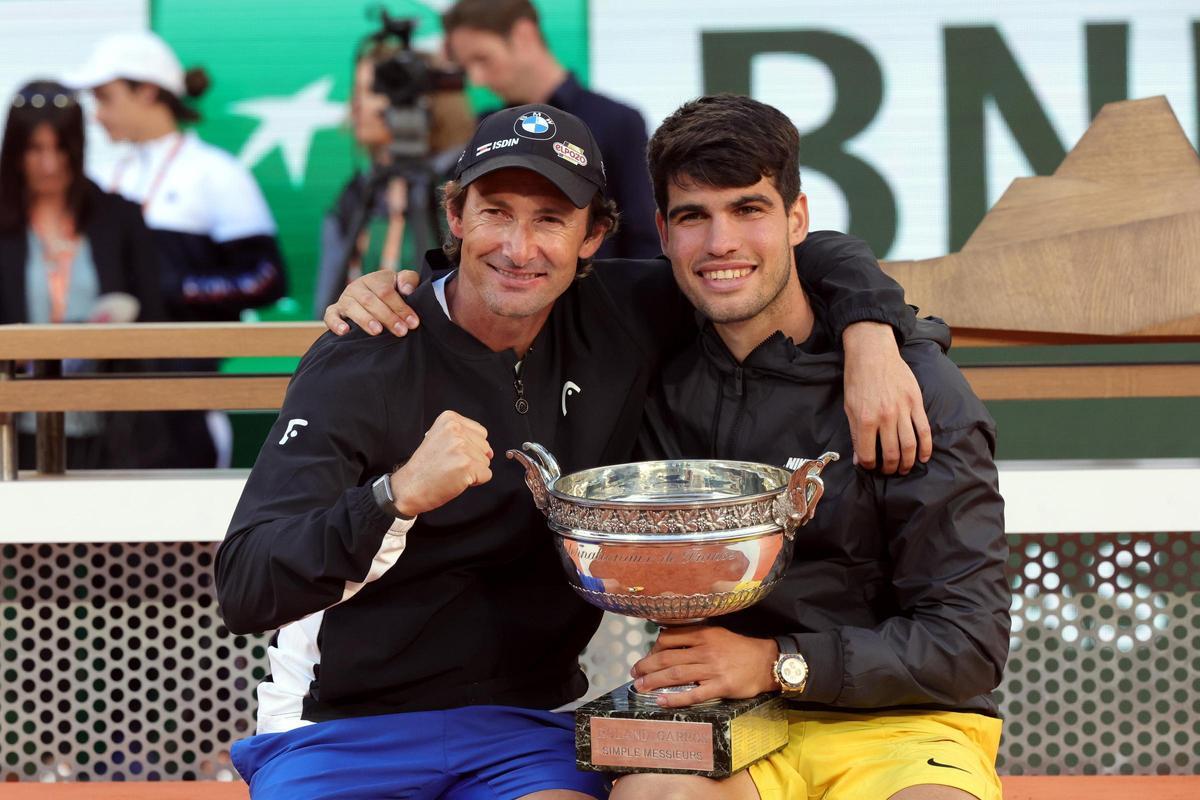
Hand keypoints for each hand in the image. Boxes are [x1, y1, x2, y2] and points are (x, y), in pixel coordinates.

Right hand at [324, 269, 421, 336]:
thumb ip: (408, 280)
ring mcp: (344, 299)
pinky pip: (330, 316)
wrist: (373, 297)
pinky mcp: (334, 311)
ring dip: (365, 320)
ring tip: (377, 331)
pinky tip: (345, 332)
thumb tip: (407, 290)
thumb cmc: (392, 291)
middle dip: (387, 317)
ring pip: (352, 308)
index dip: (400, 307)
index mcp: (374, 279)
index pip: (386, 292)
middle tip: (401, 331)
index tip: (413, 323)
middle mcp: (357, 287)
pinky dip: (335, 323)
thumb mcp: (401, 282)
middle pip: (370, 301)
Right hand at [390, 411, 492, 515]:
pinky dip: (475, 481)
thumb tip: (490, 452)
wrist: (409, 486)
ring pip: (486, 462)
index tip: (451, 454)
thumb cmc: (424, 467)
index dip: (470, 448)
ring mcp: (461, 447)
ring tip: (451, 471)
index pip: (481, 433)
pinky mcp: (466, 465)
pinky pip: (486, 475)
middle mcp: (455, 430)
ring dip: (472, 471)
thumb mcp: (440, 438)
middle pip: (485, 447)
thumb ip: (465, 438)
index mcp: (449, 419)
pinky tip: (456, 479)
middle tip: (450, 464)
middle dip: (472, 459)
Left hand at [629, 626, 779, 707]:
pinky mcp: (721, 687)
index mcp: (703, 634)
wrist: (766, 662)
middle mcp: (705, 650)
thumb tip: (667, 639)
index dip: (653, 648)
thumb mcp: (717, 633)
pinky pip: (693, 694)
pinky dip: (675, 698)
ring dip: (654, 681)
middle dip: (647, 666)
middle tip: (634, 673)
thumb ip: (695, 636)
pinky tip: (662, 701)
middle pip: (668, 658)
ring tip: (640, 687)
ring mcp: (712, 669)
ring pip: (676, 675)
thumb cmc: (740, 648)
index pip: (669, 638)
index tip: (646, 657)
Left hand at [841, 321, 931, 474]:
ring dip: (908, 462)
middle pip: (892, 454)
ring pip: (910, 445)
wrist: (873, 353)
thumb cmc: (857, 380)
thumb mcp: (849, 407)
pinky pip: (924, 429)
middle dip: (890, 468)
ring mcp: (903, 410)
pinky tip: (923, 457)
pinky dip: (926, 447)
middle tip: (889, 471)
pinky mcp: (916, 402)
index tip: (871, 467)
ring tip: (905, 469)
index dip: (869, 465)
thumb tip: (860, 459)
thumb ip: (855, 434)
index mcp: (865, 419)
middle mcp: (885, 417)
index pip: (868, 454)